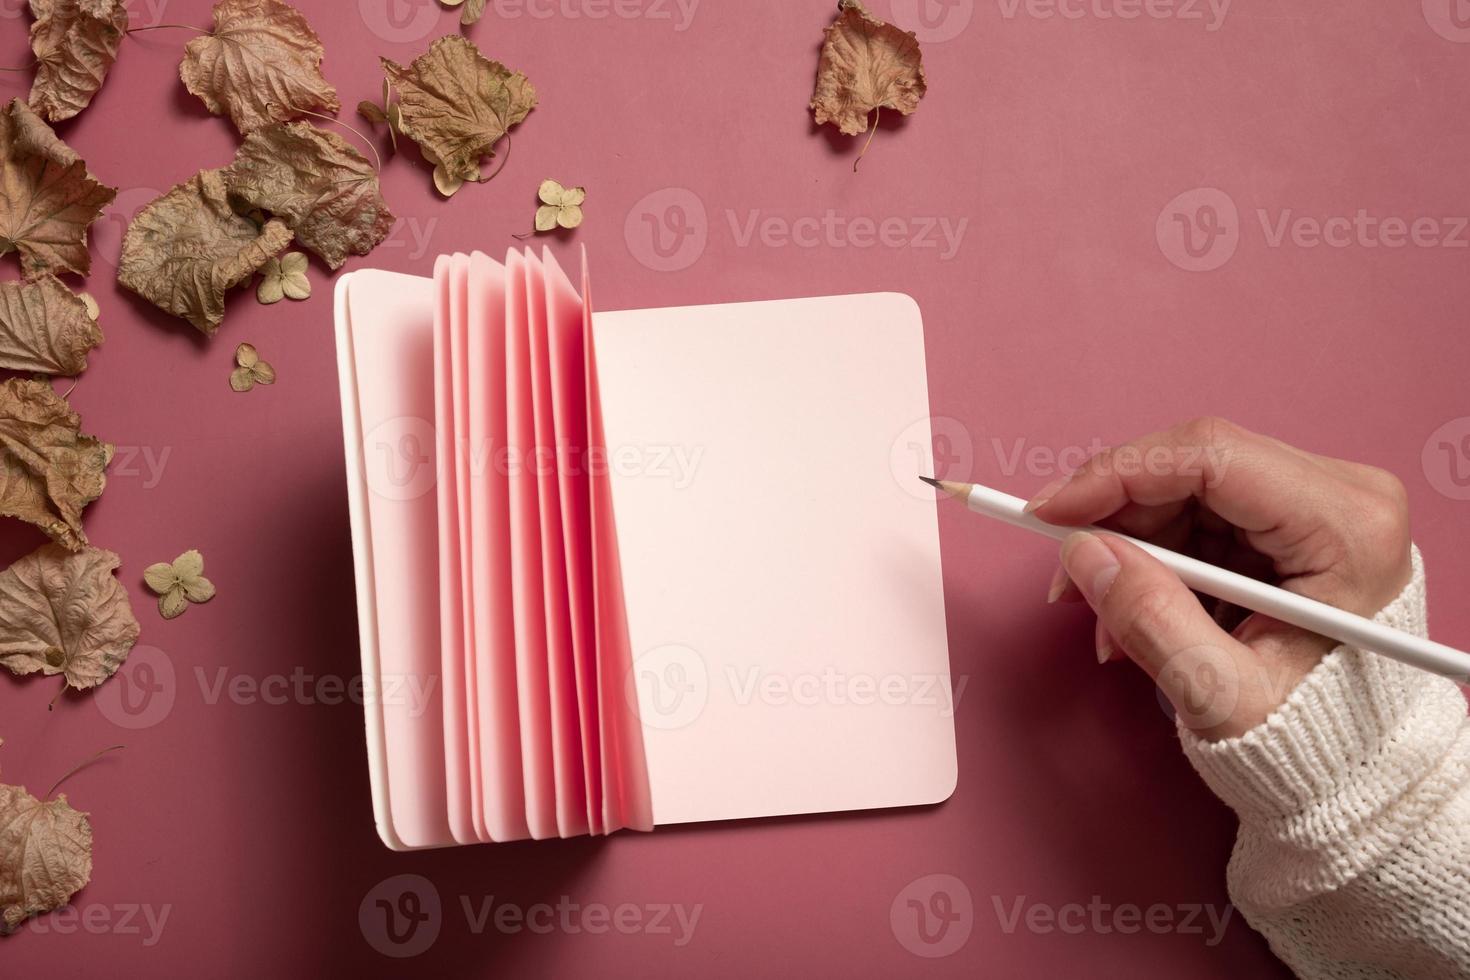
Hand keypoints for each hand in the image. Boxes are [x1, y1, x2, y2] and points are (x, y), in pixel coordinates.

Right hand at [1027, 417, 1412, 740]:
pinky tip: (1137, 609)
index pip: (1212, 457)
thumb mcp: (1223, 693)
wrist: (1356, 763)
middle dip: (1115, 518)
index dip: (1119, 474)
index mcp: (1348, 526)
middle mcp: (1343, 495)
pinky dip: (1154, 557)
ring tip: (1104, 618)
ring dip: (1129, 546)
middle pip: (1194, 467)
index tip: (1051, 510)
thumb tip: (1084, 553)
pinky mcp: (1291, 519)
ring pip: (1186, 489)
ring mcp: (1319, 502)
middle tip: (1066, 571)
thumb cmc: (1313, 740)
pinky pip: (1198, 513)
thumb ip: (1152, 619)